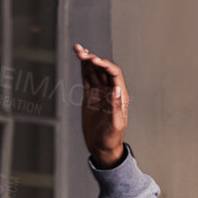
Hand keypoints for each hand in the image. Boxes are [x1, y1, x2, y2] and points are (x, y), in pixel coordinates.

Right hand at [73, 44, 127, 167]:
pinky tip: (79, 59)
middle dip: (92, 58)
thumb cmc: (112, 138)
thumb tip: (116, 89)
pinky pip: (87, 79)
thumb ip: (116, 107)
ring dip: (86, 60)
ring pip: (93, 71)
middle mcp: (110, 90)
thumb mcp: (115, 124)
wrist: (102, 148)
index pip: (113, 73)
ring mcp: (100, 92)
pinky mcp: (90, 96)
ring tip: (77, 49)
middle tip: (81, 52)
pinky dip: (83, 69)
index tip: (94, 60)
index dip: (104, 64)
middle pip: (102, 68)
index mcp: (120, 95)